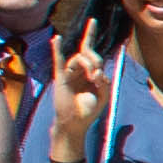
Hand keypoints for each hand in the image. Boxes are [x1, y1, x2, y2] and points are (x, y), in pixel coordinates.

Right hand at [44, 32, 112, 150]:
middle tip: (97, 74)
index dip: (96, 50)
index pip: (94, 55)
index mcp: (90, 73)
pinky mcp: (60, 78)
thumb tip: (98, 71)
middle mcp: (80, 71)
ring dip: (88, 64)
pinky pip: (58, 61)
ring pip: (78, 58)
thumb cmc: (89, 110)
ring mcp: (69, 73)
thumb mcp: (104, 96)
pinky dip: (57, 49)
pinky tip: (57, 39)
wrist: (76, 123)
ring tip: (93, 77)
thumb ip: (105, 82)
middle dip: (95, 59)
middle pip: (87, 53)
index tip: (96, 41)